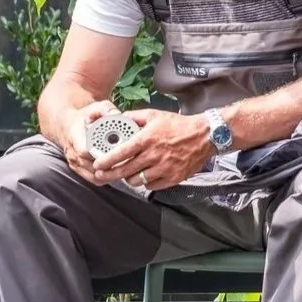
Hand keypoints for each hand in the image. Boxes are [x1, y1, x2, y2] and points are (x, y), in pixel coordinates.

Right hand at [54, 100, 120, 184]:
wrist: (68, 126)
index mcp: (75, 135)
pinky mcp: (79, 170)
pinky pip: (93, 180)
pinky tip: (117, 173)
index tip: (115, 153)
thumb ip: (106, 109)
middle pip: (91, 166)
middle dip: (109, 165)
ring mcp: (75, 163)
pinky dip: (106, 178)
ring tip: (124, 168)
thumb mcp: (95, 107)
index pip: (84, 151)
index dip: (100, 154)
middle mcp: (72, 152)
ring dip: (109, 174)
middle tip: (126, 162)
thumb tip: (117, 114)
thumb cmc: (84, 116)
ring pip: (93, 176)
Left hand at [92, 108, 214, 191]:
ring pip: (137, 181)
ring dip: (129, 178)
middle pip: (125, 171)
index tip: (97, 165)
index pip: (121, 153)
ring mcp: (163, 168)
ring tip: (127, 173)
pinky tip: (145, 176)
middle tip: (102, 176)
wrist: (204, 136)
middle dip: (109, 175)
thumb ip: (134, 116)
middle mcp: (153, 155)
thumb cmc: (178, 125)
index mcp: (147, 139)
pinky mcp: (172, 178)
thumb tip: (119, 118)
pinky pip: (151, 186)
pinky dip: (145, 183)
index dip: (106, 161)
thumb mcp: (154, 115)